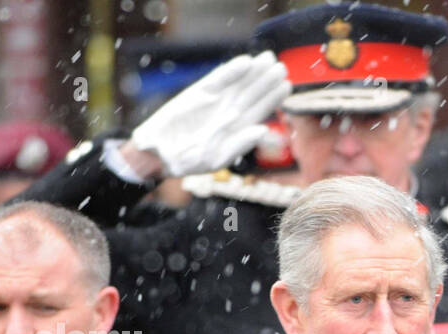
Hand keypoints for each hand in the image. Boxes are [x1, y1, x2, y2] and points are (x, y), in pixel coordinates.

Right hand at [129, 51, 290, 177]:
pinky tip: (245, 62)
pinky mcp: (198, 93)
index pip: (259, 110)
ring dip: (254, 72)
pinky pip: (218, 79)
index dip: (273, 98)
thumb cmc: (190, 161)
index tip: (286, 85)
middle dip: (267, 80)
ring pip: (239, 84)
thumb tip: (263, 130)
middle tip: (282, 66)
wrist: (160, 153)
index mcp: (238, 129)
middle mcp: (229, 113)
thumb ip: (241, 144)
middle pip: (252, 93)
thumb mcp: (218, 158)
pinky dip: (231, 71)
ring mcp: (215, 101)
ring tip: (269, 58)